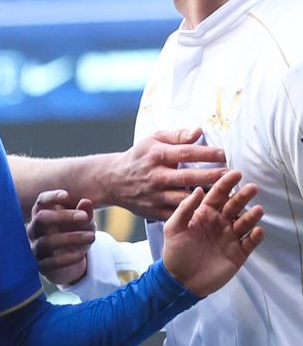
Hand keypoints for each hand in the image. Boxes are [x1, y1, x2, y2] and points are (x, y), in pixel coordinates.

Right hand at [29, 191, 95, 286]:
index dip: (51, 197)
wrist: (74, 259)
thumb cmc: (76, 233)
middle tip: (84, 217)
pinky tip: (82, 255)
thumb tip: (86, 202)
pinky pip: (50, 262)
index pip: (41, 201)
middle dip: (63, 216)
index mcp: (43, 213)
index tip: (67, 196)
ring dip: (71, 238)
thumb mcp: (84, 222)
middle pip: (41, 218)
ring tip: (92, 237)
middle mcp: (35, 230)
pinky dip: (67, 258)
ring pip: (47, 241)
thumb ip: (85, 212)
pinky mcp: (41, 266)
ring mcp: (35, 248)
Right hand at [102, 127, 226, 219]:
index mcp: (157, 156)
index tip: (224, 154)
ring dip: (205, 198)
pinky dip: (194, 213)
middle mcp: (156, 177)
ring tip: (226, 195)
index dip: (206, 154)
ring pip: (184, 199)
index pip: (185, 153)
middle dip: (211, 177)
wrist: (113, 181)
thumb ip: (177, 135)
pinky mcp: (154, 212)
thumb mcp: (154, 139)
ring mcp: (155, 196)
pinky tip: (210, 210)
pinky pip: (177, 213)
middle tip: (232, 175)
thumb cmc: (139, 157)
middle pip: (188, 178)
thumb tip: (199, 131)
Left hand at [160, 171, 262, 297]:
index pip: (218, 195)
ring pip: (245, 222)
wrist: (180, 282)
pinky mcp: (238, 253)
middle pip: (235, 205)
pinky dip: (256, 237)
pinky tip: (257, 231)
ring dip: (252, 216)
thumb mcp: (174, 228)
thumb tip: (199, 189)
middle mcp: (220, 222)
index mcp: (205, 214)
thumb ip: (185, 209)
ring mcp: (230, 237)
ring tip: (257, 210)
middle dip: (244, 196)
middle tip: (252, 188)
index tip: (236, 173)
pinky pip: (250, 243)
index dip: (226, 183)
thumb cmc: (175, 253)